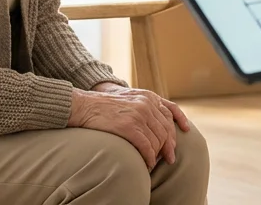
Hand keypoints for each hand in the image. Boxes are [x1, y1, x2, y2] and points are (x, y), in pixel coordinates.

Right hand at [69, 85, 186, 168]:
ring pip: (157, 140)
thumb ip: (145, 107)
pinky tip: (147, 164)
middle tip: (168, 159)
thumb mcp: (130, 99)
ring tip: (153, 163)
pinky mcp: (129, 126)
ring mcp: (139, 114)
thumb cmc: (105, 107)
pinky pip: (146, 147)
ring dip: (157, 155)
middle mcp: (147, 104)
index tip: (176, 143)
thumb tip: (158, 126)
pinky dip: (149, 158)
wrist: (84, 105)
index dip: (175, 130)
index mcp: (148, 96)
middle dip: (168, 147)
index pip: (170, 114)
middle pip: (166, 130)